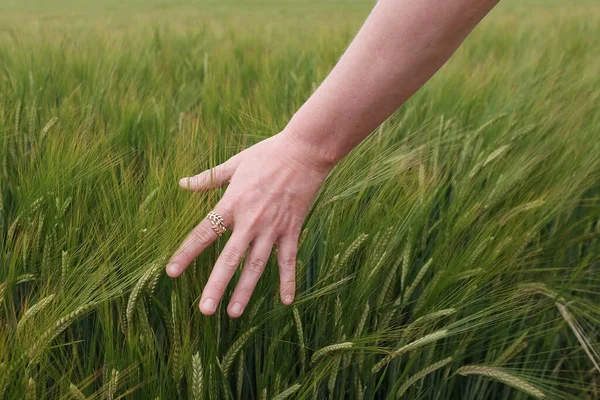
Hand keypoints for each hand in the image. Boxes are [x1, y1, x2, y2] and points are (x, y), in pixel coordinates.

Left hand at [166, 132, 330, 317]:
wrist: (304, 152)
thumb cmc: (267, 154)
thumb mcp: (235, 163)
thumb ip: (208, 178)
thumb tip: (183, 183)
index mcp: (232, 203)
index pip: (204, 232)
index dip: (187, 253)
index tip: (171, 272)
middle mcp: (250, 221)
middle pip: (230, 258)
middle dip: (216, 284)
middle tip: (205, 309)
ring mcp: (272, 228)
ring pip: (256, 265)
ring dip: (245, 290)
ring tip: (233, 312)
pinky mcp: (291, 229)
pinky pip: (288, 259)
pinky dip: (288, 280)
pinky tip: (286, 301)